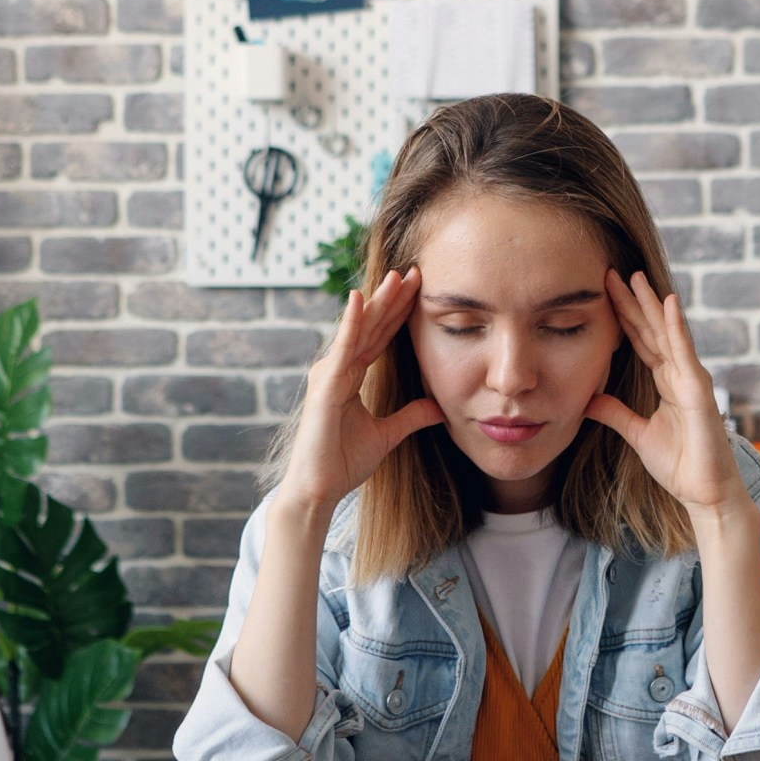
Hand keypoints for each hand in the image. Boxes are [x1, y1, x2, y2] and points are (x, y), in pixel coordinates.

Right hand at [276, 267, 442, 528]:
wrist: (319, 489)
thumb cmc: (342, 462)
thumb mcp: (387, 435)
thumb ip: (411, 416)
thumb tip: (440, 407)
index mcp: (351, 376)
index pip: (380, 336)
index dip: (399, 312)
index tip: (420, 288)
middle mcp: (338, 368)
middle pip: (371, 326)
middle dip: (393, 299)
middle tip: (415, 271)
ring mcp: (329, 375)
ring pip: (358, 330)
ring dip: (378, 302)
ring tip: (398, 276)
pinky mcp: (325, 386)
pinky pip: (341, 349)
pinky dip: (351, 324)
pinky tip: (360, 299)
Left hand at [583, 268, 748, 532]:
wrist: (705, 493)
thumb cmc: (682, 466)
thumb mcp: (638, 434)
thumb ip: (616, 413)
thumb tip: (589, 398)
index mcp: (666, 383)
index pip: (641, 341)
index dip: (623, 317)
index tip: (604, 292)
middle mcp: (679, 375)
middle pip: (651, 331)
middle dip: (632, 302)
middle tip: (612, 272)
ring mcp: (691, 380)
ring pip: (667, 334)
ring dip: (651, 304)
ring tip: (636, 277)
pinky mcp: (699, 391)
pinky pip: (685, 353)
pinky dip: (676, 327)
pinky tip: (668, 302)